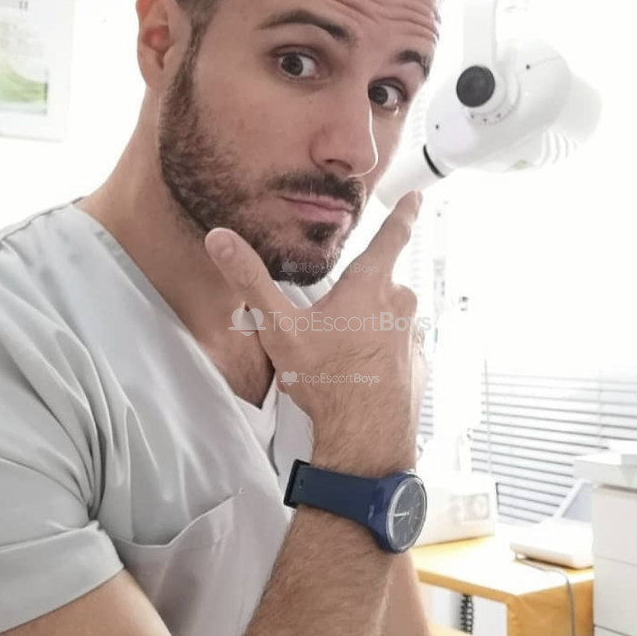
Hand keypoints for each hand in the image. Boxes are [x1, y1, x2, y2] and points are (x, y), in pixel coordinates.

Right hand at [204, 192, 427, 474]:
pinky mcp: (415, 367)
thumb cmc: (329, 380)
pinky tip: (355, 374)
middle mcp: (399, 306)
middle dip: (359, 294)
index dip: (403, 213)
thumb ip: (250, 280)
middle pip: (382, 284)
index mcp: (370, 286)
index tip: (415, 198)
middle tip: (330, 320)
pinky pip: (394, 351)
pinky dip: (377, 356)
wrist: (364, 437)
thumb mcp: (280, 327)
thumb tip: (221, 239)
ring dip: (367, 328)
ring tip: (338, 354)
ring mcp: (411, 338)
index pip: (392, 236)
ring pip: (388, 320)